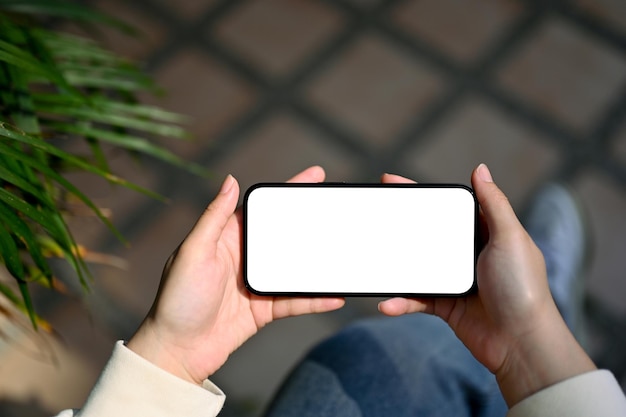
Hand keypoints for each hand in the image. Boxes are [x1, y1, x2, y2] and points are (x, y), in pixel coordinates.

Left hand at [127, 166, 344, 385]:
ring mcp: (257, 283)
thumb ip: (214, 217)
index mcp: (226, 237)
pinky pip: (295, 300)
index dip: (289, 190)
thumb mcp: (193, 252)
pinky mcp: (264, 309)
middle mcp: (245, 257)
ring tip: (345, 250)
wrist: (177, 351)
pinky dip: (314, 299)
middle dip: (313, 219)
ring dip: (319, 260)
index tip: (315, 176)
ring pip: (295, 267)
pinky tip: (334, 296)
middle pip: (285, 234)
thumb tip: (230, 180)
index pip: (262, 208)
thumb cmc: (177, 299)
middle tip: (341, 205)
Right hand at [378, 164, 594, 405]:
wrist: (520, 342)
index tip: (394, 182)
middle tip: (373, 209)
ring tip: (372, 258)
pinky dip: (402, 301)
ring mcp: (455, 279)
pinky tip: (387, 304)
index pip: (449, 207)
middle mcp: (469, 253)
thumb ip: (494, 203)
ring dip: (395, 264)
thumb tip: (480, 168)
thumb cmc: (522, 287)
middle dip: (399, 222)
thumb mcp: (510, 237)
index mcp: (485, 233)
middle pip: (427, 232)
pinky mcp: (446, 305)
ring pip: (417, 266)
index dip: (422, 194)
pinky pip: (417, 299)